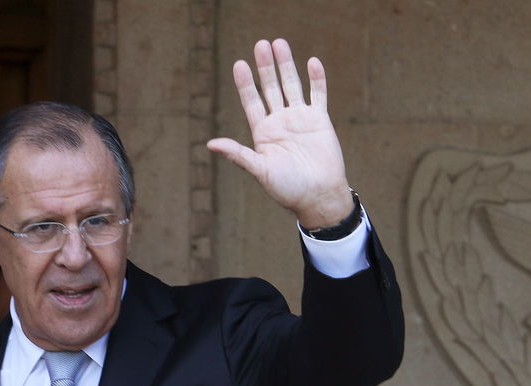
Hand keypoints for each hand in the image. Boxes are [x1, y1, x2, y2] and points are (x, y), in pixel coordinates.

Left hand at [207, 38, 352, 228]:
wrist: (318, 196)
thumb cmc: (287, 189)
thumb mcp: (260, 170)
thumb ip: (238, 154)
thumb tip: (210, 144)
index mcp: (262, 132)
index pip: (252, 101)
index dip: (246, 83)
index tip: (239, 64)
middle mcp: (279, 122)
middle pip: (270, 87)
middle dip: (265, 67)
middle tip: (260, 44)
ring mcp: (300, 119)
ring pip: (292, 85)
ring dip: (286, 65)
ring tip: (279, 43)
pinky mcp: (319, 120)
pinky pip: (318, 95)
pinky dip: (316, 79)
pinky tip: (312, 62)